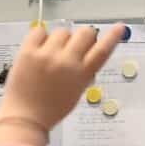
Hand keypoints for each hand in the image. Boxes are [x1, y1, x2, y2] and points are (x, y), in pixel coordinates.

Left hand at [0, 23, 126, 134]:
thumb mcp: (76, 92)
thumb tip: (85, 53)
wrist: (25, 118)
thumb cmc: (50, 109)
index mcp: (82, 75)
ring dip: (60, 39)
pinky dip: (41, 36)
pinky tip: (38, 48)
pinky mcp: (29, 52)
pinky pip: (40, 31)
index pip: (102, 51)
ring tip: (51, 54)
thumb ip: (83, 72)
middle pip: (84, 33)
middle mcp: (67, 62)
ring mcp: (47, 55)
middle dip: (82, 37)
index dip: (112, 37)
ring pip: (62, 31)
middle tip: (72, 46)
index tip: (119, 27)